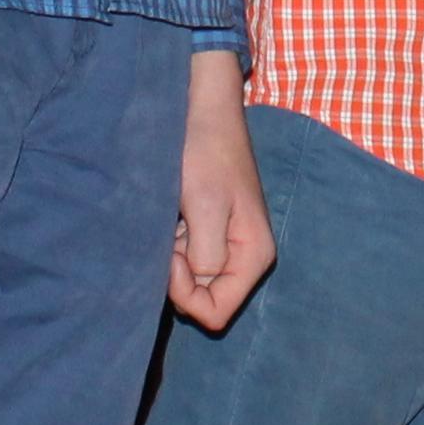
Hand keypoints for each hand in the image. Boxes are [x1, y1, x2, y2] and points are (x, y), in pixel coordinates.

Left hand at [170, 51, 273, 330]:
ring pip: (191, 281)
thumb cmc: (205, 153)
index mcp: (254, 256)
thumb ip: (206, 254)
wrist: (201, 110)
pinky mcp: (209, 232)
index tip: (172, 254)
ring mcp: (227, 246)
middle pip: (203, 300)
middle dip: (177, 277)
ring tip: (171, 219)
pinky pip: (187, 260)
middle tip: (169, 235)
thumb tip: (197, 280)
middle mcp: (245, 257)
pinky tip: (171, 216)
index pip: (215, 314)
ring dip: (172, 259)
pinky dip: (171, 247)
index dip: (185, 294)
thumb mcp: (206, 205)